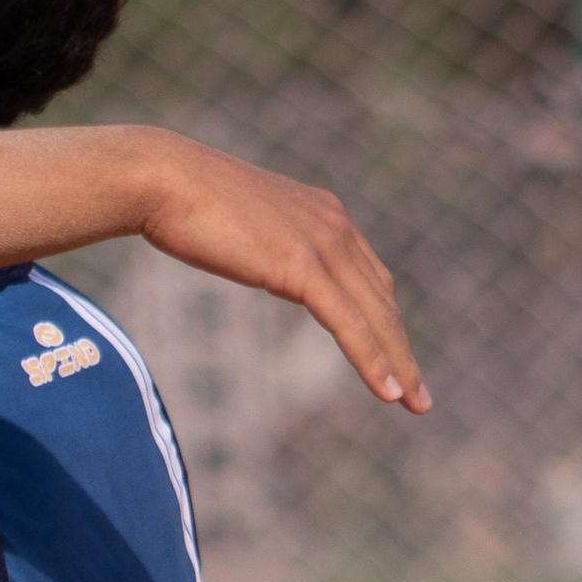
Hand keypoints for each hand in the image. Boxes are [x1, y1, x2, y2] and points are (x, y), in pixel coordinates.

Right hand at [144, 145, 427, 413]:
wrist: (161, 177)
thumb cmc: (182, 199)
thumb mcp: (242, 223)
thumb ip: (267, 241)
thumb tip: (264, 259)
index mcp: (324, 212)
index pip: (369, 277)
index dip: (386, 321)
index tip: (395, 356)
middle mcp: (335, 224)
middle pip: (382, 300)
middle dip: (403, 351)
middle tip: (419, 397)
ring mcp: (322, 242)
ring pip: (375, 316)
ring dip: (399, 364)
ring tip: (414, 404)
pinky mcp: (302, 265)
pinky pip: (348, 322)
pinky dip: (371, 359)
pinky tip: (387, 392)